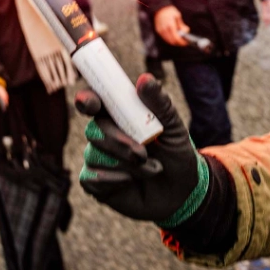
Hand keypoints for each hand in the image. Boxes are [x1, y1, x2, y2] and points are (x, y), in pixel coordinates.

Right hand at [76, 74, 206, 225]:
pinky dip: (114, 180)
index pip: (95, 101)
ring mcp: (97, 157)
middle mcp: (104, 134)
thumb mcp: (173, 127)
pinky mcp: (95, 182)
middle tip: (143, 154)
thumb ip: (159, 103)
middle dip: (120, 142)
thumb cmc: (176, 154)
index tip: (91, 103)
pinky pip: (92, 178)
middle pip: (94, 129)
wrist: (181, 191)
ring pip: (94, 154)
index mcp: (119, 115)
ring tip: (152, 169)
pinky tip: (131, 182)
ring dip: (126, 164)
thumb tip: (144, 79)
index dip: (87, 100)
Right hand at [153, 6, 188, 46]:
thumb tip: (186, 31)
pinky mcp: (158, 31)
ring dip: (175, 42)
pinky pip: (165, 38)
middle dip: (179, 43)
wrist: (159, 8)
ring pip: (168, 41)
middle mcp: (165, 29)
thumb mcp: (178, 16)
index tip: (186, 42)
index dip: (182, 42)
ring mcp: (161, 31)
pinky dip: (170, 40)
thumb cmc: (169, 11)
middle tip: (184, 42)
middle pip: (172, 41)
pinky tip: (174, 38)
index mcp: (170, 25)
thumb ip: (182, 25)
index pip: (176, 38)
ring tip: (180, 40)